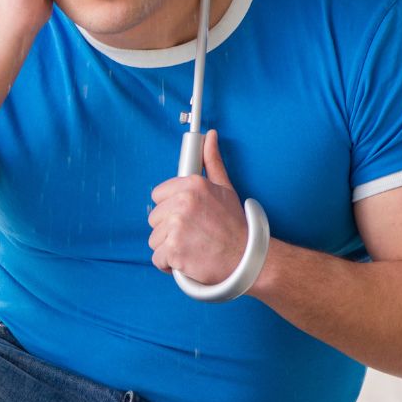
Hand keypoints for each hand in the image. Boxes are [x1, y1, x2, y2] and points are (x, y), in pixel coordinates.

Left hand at [149, 130, 249, 284]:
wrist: (247, 258)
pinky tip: (187, 260)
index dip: (170, 208)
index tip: (185, 216)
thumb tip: (210, 136)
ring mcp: (176, 227)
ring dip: (169, 248)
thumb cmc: (236, 226)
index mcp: (192, 185)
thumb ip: (212, 162)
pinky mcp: (173, 250)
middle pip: (154, 218)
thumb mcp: (225, 188)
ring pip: (154, 239)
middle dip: (169, 229)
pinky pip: (157, 259)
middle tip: (193, 234)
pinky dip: (170, 265)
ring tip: (192, 247)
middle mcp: (182, 203)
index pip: (158, 195)